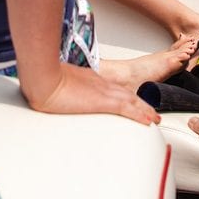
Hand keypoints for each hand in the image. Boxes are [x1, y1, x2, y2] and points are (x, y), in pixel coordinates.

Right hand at [22, 61, 160, 125]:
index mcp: (91, 79)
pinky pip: (129, 109)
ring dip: (145, 110)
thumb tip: (56, 95)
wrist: (44, 78)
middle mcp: (102, 83)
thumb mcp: (56, 84)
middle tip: (151, 112)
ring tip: (154, 118)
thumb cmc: (44, 80)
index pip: (114, 88)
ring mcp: (104, 91)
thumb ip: (62, 89)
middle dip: (140, 103)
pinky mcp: (105, 101)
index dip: (126, 95)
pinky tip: (149, 121)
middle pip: (128, 93)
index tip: (132, 102)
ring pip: (133, 100)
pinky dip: (141, 115)